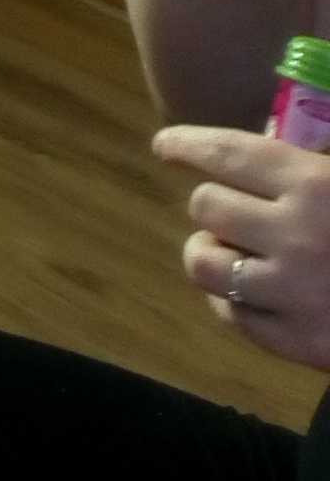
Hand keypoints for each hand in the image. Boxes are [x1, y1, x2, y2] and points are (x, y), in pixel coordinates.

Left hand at [155, 122, 329, 369]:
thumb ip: (320, 159)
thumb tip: (287, 138)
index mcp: (317, 184)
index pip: (227, 153)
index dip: (188, 145)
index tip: (166, 145)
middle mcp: (294, 234)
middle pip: (206, 205)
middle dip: (214, 203)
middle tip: (230, 209)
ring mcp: (292, 292)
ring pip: (204, 262)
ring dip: (211, 252)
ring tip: (230, 251)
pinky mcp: (296, 342)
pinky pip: (231, 315)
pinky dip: (230, 300)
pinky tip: (248, 292)